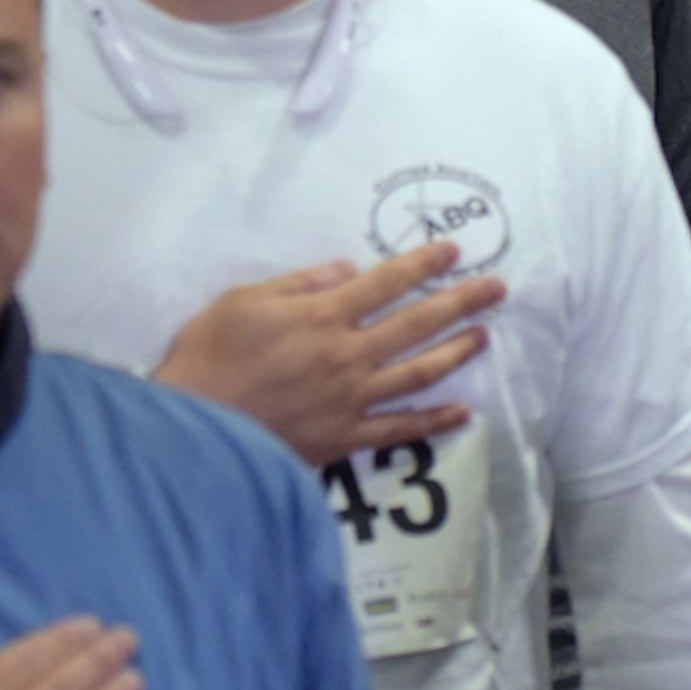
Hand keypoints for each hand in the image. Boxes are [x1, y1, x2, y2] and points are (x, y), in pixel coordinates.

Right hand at [155, 241, 498, 465]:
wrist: (193, 428)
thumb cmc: (209, 357)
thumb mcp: (243, 301)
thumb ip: (299, 284)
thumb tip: (348, 271)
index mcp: (322, 316)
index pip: (385, 283)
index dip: (423, 264)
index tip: (453, 252)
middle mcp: (347, 355)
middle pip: (417, 323)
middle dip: (461, 301)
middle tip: (497, 288)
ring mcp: (351, 399)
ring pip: (418, 373)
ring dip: (456, 352)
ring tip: (485, 336)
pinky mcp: (344, 437)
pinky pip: (399, 429)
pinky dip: (434, 421)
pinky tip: (463, 412)